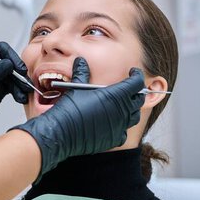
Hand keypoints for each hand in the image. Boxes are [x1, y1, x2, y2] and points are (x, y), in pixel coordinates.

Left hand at [0, 42, 32, 152]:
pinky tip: (20, 98)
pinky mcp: (0, 89)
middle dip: (19, 72)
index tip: (18, 67)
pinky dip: (19, 92)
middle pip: (10, 62)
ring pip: (14, 75)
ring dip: (21, 84)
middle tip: (24, 82)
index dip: (11, 56)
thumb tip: (7, 64)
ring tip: (23, 94)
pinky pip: (14, 87)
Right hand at [11, 57, 144, 182]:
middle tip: (129, 88)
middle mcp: (121, 111)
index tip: (133, 72)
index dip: (136, 75)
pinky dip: (122, 126)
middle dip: (136, 92)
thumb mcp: (76, 87)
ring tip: (123, 105)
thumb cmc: (69, 109)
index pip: (136, 83)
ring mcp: (119, 126)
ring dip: (131, 109)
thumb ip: (82, 72)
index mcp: (115, 95)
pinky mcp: (114, 138)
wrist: (61, 132)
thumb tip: (81, 61)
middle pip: (139, 99)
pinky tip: (113, 123)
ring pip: (134, 116)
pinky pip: (124, 131)